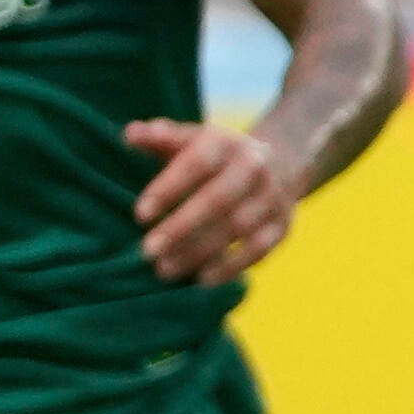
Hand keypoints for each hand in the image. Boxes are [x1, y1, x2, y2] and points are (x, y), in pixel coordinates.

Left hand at [127, 115, 303, 281]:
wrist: (282, 161)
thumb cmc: (217, 156)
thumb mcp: (192, 140)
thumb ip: (161, 138)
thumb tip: (131, 134)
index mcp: (227, 142)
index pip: (197, 163)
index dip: (169, 188)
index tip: (140, 214)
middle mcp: (255, 166)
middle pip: (219, 199)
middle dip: (182, 227)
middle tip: (148, 251)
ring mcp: (272, 196)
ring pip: (237, 227)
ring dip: (200, 251)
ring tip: (165, 270)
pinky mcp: (282, 224)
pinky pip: (259, 248)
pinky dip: (232, 266)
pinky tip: (202, 279)